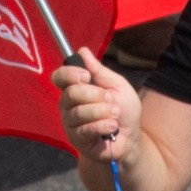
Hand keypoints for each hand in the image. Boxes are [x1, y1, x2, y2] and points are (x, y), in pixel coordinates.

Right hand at [54, 46, 139, 163]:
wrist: (131, 138)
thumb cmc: (124, 110)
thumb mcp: (117, 85)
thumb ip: (99, 70)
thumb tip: (82, 51)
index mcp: (76, 87)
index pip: (60, 77)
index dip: (70, 74)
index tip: (87, 76)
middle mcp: (69, 104)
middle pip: (71, 93)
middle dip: (95, 95)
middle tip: (110, 99)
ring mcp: (71, 122)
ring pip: (79, 112)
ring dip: (102, 111)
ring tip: (115, 115)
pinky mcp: (77, 139)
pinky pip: (85, 129)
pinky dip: (102, 126)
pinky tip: (112, 127)